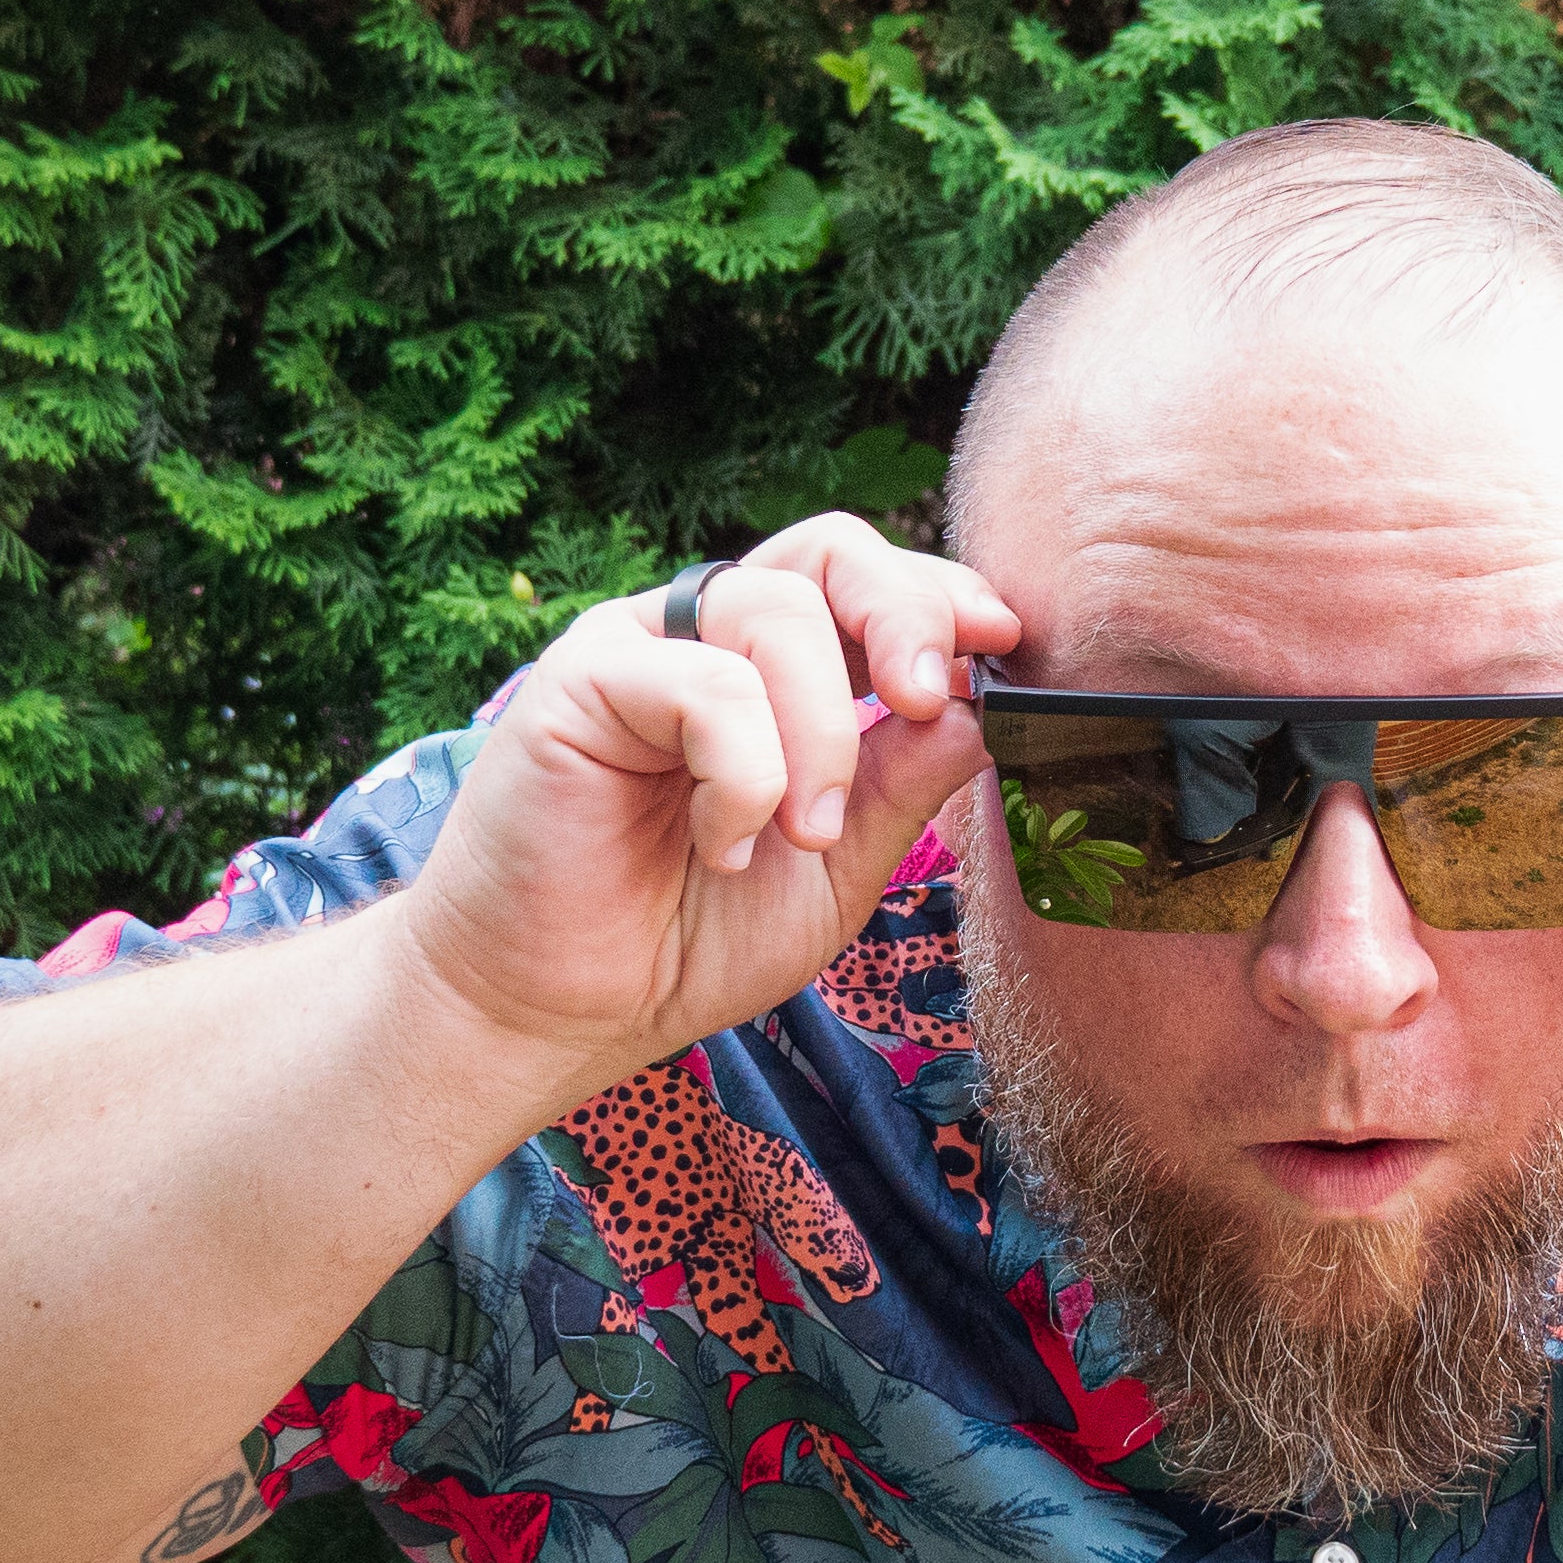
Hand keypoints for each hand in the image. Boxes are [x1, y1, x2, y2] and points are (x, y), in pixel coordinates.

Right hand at [397, 514, 1019, 1093]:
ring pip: (776, 612)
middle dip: (904, 610)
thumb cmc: (686, 937)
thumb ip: (902, 786)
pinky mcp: (582, 680)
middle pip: (829, 552)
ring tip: (805, 835)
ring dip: (823, 733)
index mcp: (776, 675)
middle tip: (928, 698)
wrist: (559, 1010)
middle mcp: (709, 641)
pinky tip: (721, 844)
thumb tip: (982, 710)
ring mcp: (643, 649)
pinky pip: (705, 683)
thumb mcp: (835, 867)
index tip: (1004, 642)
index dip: (941, 599)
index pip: (868, 587)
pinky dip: (744, 773)